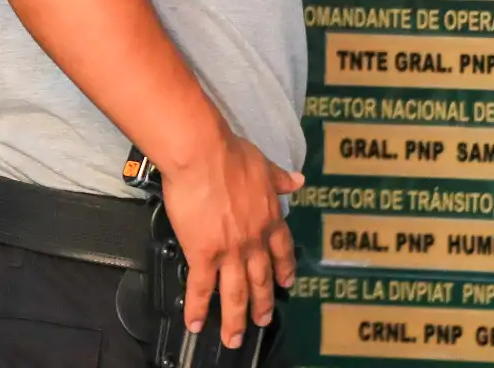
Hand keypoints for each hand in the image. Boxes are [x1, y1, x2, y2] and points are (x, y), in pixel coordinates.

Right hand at [159, 129, 302, 349]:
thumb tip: (298, 180)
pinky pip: (201, 287)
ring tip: (233, 338)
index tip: (286, 283)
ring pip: (235, 293)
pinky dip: (199, 308)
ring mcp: (229, 251)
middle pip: (261, 279)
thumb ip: (279, 178)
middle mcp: (253, 240)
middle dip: (262, 304)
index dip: (284, 269)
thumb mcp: (263, 165)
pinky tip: (196, 323)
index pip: (282, 250)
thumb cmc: (230, 155)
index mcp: (269, 218)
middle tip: (262, 322)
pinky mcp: (203, 254)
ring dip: (235, 318)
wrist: (202, 155)